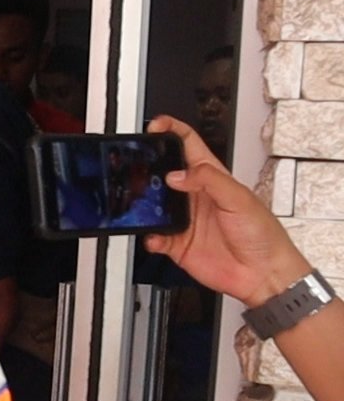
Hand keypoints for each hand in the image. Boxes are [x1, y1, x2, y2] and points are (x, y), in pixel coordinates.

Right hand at [144, 116, 308, 307]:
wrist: (263, 274)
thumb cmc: (263, 234)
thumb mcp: (240, 198)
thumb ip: (208, 181)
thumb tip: (177, 175)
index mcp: (211, 178)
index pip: (188, 145)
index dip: (171, 131)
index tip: (156, 127)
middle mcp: (195, 196)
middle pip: (163, 173)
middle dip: (147, 168)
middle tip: (137, 168)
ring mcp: (184, 220)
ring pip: (153, 205)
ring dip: (144, 204)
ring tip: (141, 204)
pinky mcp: (176, 244)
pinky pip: (153, 236)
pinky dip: (148, 236)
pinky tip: (154, 235)